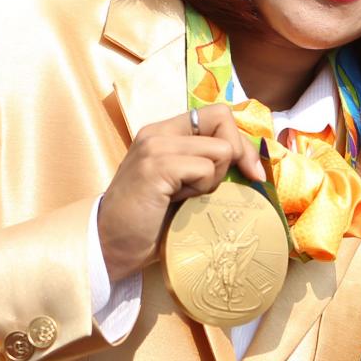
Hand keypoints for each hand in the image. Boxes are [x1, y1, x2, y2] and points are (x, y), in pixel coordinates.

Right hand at [97, 104, 265, 281]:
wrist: (110, 245)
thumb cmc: (150, 220)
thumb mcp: (182, 182)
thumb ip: (204, 162)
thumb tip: (251, 161)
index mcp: (164, 131)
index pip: (218, 115)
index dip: (240, 141)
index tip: (249, 171)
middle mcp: (157, 132)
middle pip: (223, 119)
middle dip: (236, 154)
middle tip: (216, 186)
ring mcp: (155, 147)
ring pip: (220, 148)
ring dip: (213, 178)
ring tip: (187, 196)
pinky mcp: (156, 167)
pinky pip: (205, 168)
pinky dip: (201, 189)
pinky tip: (177, 202)